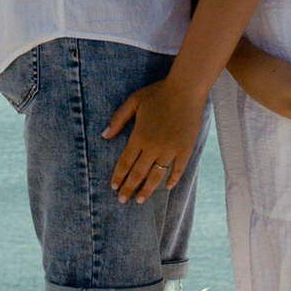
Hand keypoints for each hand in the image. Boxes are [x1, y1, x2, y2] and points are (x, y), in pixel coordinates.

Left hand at [104, 67, 207, 199]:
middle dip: (129, 188)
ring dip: (147, 189)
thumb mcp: (133, 101)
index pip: (125, 162)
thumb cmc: (158, 93)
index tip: (114, 187)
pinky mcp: (185, 149)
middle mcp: (154, 147)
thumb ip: (118, 119)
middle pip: (138, 173)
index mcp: (139, 136)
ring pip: (156, 175)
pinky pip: (178, 169)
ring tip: (140, 200)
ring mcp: (171, 149)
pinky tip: (166, 187)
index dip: (119, 176)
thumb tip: (104, 135)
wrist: (186, 89)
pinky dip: (172, 179)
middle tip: (122, 200)